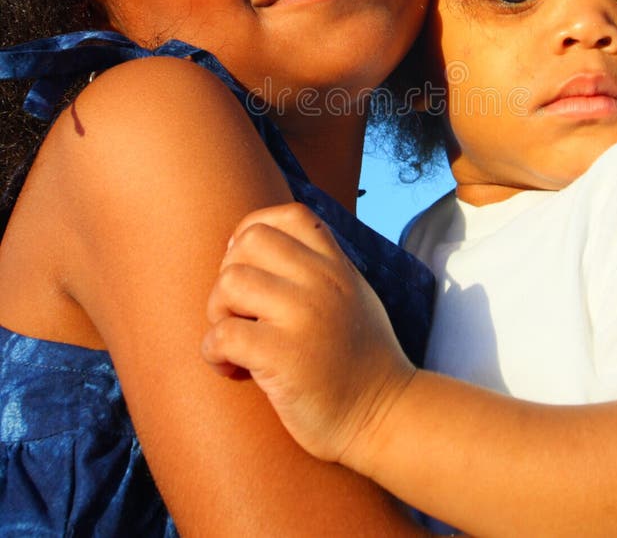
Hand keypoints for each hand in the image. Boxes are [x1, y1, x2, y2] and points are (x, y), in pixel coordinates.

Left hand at [201, 202, 416, 464]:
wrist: (386, 416)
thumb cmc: (361, 360)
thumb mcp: (353, 294)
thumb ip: (320, 265)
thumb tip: (258, 241)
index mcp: (338, 265)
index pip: (287, 215)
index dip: (254, 232)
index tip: (250, 267)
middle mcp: (323, 281)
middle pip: (249, 241)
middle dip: (229, 274)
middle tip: (240, 312)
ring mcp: (304, 316)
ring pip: (229, 282)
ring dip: (218, 313)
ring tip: (236, 341)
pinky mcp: (284, 357)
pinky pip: (222, 335)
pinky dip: (214, 354)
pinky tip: (234, 370)